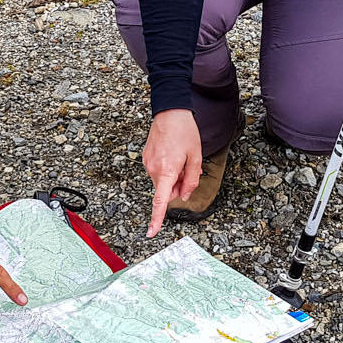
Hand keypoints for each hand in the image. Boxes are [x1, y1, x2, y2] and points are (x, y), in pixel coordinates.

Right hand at [143, 109, 201, 238]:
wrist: (170, 111)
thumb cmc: (185, 131)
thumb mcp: (196, 157)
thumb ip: (192, 180)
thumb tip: (185, 195)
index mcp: (167, 171)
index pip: (160, 201)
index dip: (156, 218)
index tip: (151, 232)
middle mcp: (153, 169)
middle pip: (166, 190)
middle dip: (178, 185)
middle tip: (188, 168)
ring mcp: (148, 163)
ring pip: (162, 181)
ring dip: (173, 176)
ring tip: (180, 156)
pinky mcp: (146, 158)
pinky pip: (158, 171)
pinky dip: (167, 169)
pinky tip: (172, 153)